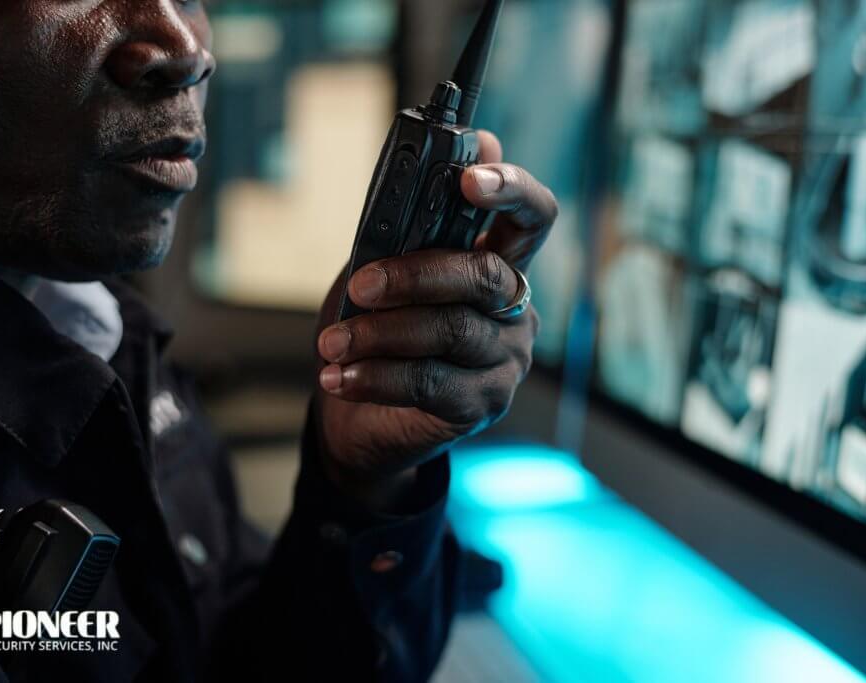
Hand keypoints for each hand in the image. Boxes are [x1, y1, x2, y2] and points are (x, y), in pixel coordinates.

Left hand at [314, 132, 557, 508]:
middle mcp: (516, 307)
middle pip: (485, 275)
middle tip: (361, 286)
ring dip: (380, 334)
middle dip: (416, 275)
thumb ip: (407, 224)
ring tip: (332, 344)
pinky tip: (340, 377)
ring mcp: (507, 358)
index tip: (470, 179)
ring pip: (452, 330)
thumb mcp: (381, 270)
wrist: (360, 417)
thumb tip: (444, 152)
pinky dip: (376, 377)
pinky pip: (432, 382)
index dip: (512, 190)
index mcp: (498, 260)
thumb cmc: (376, 330)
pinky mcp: (486, 403)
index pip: (533, 216)